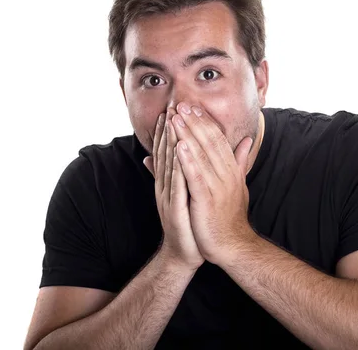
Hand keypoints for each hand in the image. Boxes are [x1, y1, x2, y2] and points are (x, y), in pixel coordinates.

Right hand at [143, 108, 204, 270]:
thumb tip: (185, 156)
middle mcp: (166, 187)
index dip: (170, 129)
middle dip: (168, 129)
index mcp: (171, 181)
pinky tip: (180, 155)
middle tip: (170, 106)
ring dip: (170, 144)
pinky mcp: (174, 210)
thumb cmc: (191, 221)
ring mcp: (168, 198)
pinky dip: (177, 170)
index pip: (169, 151)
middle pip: (166, 154)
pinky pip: (176, 186)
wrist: (187, 252)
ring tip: (172, 122)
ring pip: (169, 166)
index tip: (174, 108)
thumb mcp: (189, 193)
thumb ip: (187, 173)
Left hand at [170, 102, 256, 265]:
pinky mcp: (207, 200)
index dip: (205, 122)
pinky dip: (188, 161)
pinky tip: (179, 146)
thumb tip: (247, 141)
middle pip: (209, 142)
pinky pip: (196, 177)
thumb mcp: (238, 185)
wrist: (234, 246)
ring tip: (176, 118)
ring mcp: (218, 186)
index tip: (192, 107)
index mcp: (231, 170)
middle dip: (194, 122)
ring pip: (202, 155)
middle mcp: (226, 174)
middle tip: (181, 104)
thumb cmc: (231, 217)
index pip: (218, 140)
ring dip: (188, 135)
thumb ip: (239, 162)